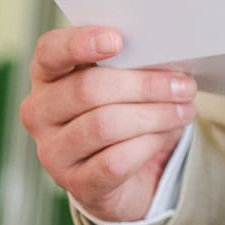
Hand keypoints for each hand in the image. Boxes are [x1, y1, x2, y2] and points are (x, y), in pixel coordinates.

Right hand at [19, 26, 196, 221]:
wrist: (129, 175)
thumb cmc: (126, 114)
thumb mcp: (126, 84)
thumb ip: (134, 65)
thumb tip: (166, 58)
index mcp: (48, 76)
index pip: (50, 51)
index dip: (79, 43)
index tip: (117, 40)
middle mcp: (40, 112)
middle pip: (87, 89)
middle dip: (144, 85)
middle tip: (183, 86)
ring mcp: (53, 152)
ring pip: (104, 125)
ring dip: (154, 115)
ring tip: (184, 110)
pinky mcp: (76, 184)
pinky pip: (115, 161)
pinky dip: (148, 145)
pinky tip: (165, 136)